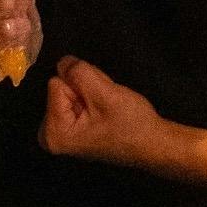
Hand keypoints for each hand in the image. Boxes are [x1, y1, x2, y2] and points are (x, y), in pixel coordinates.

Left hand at [40, 56, 168, 170]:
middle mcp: (52, 136)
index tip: (101, 101)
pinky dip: (92, 99)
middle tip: (106, 104)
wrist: (153, 144)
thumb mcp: (105, 93)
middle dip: (85, 89)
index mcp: (54, 133)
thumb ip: (79, 73)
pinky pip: (76, 100)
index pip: (56, 84)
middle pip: (61, 87)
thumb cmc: (131, 123)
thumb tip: (62, 61)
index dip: (81, 86)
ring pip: (70, 90)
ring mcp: (63, 133)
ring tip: (108, 108)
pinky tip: (105, 110)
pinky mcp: (73, 129)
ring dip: (91, 92)